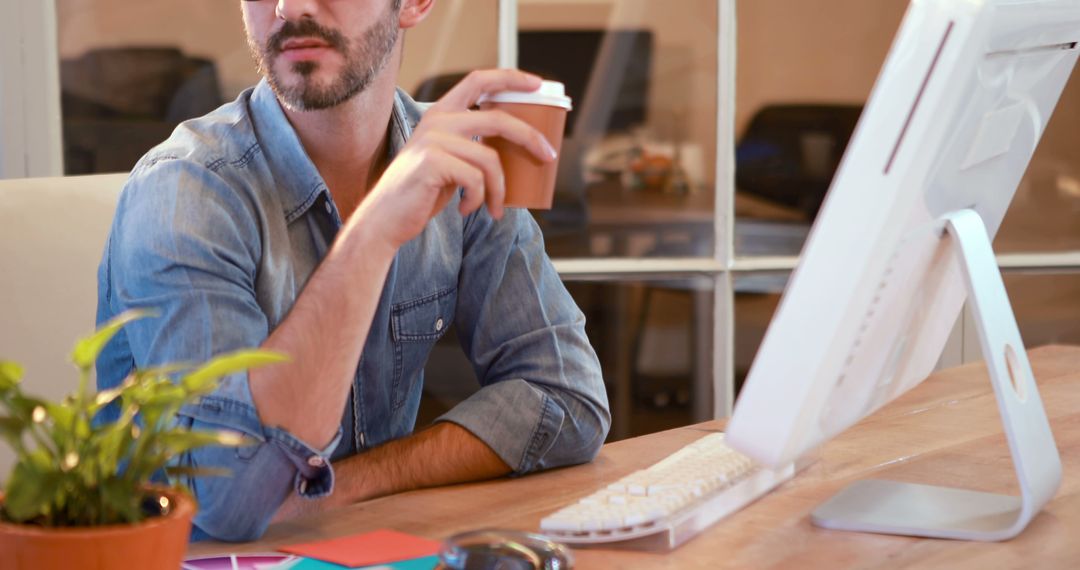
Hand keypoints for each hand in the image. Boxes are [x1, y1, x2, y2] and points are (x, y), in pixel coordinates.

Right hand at [356, 69, 558, 249]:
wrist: (386, 218)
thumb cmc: (423, 193)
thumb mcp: (450, 161)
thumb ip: (473, 146)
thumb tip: (520, 149)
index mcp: (442, 113)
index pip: (479, 80)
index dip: (511, 78)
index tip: (538, 85)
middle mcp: (437, 120)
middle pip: (499, 119)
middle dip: (530, 137)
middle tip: (548, 156)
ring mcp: (433, 140)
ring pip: (490, 159)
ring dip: (499, 189)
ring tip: (494, 208)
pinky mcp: (432, 162)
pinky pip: (475, 180)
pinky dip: (478, 200)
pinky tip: (466, 209)